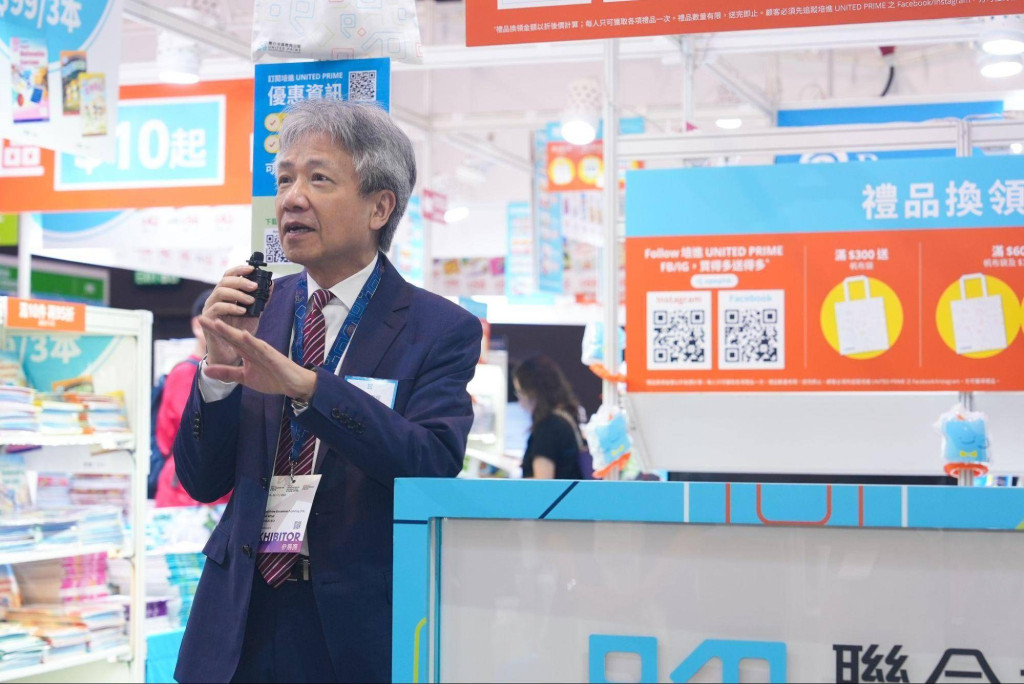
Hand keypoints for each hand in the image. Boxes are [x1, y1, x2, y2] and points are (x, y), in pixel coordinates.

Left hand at [199, 318, 317, 399]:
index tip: (199, 321)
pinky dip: (252, 341)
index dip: (213, 331)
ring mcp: (262, 350)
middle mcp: (252, 347)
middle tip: (200, 317)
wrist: (292, 384)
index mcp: (246, 351)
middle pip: (231, 335)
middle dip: (216, 327)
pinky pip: (261, 348)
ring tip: (217, 323)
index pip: (227, 338)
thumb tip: (206, 369)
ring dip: (231, 331)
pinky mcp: (272, 356)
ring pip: (244, 339)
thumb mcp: (243, 377)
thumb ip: (226, 372)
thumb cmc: (271, 378)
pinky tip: (244, 334)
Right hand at [202, 265, 271, 366]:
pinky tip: (243, 311)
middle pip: (224, 281)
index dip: (239, 269)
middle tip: (255, 286)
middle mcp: (215, 298)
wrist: (230, 353)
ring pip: (220, 292)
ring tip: (251, 300)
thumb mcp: (254, 314)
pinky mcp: (208, 319)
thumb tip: (271, 285)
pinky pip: (217, 307)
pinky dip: (231, 307)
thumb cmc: (240, 332)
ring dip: (237, 294)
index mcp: (226, 294)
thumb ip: (261, 300)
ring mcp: (210, 308)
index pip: (229, 275)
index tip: (253, 268)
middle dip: (240, 281)